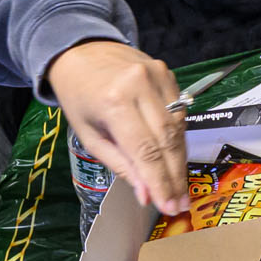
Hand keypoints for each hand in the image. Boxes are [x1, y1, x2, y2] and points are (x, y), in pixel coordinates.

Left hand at [47, 40, 189, 215]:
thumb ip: (121, 165)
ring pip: (179, 127)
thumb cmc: (80, 98)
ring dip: (180, 160)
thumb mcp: (90, 136)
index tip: (169, 207)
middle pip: (167, 140)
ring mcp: (158, 75)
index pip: (146, 151)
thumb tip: (147, 195)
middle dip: (175, 176)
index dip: (160, 182)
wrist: (82, 53)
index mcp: (114, 102)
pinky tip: (176, 158)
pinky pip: (180, 112)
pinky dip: (179, 137)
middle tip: (180, 203)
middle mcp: (140, 85)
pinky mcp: (168, 72)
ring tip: (180, 187)